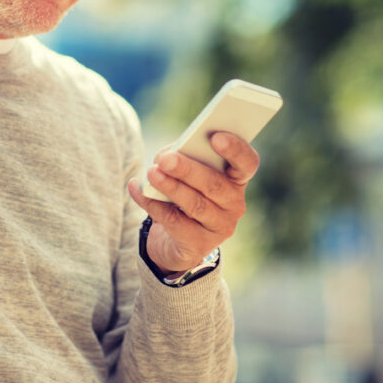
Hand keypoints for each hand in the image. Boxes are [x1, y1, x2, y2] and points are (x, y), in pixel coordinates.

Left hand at [127, 132, 259, 274]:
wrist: (176, 239)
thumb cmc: (185, 192)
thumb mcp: (187, 173)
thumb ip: (183, 158)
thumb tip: (167, 156)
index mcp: (235, 179)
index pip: (246, 163)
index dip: (235, 149)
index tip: (216, 137)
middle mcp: (234, 204)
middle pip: (214, 184)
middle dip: (188, 170)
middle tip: (166, 159)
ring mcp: (219, 227)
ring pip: (195, 205)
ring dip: (171, 187)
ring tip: (151, 173)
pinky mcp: (198, 245)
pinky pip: (174, 222)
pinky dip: (152, 203)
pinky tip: (136, 189)